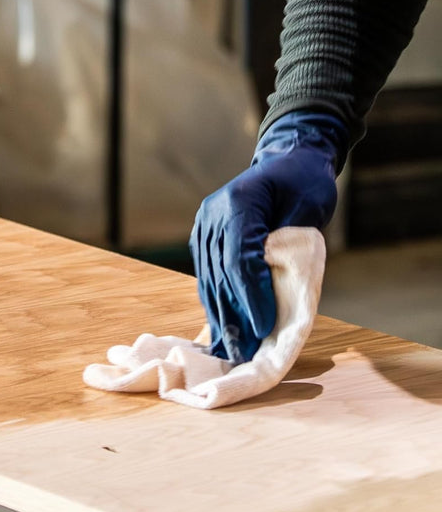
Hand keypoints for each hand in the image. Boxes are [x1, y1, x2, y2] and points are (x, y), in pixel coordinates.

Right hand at [189, 111, 348, 363]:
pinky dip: (216, 301)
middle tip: (244, 350)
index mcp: (238, 203)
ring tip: (231, 347)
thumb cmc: (304, 183)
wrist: (287, 161)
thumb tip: (272, 293)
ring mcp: (204, 226)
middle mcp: (212, 215)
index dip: (251, 296)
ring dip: (220, 314)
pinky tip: (223, 326)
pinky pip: (208, 275)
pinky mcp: (203, 238)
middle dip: (234, 314)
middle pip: (220, 274)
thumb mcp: (308, 207)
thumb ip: (289, 246)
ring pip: (209, 279)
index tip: (265, 325)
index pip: (240, 259)